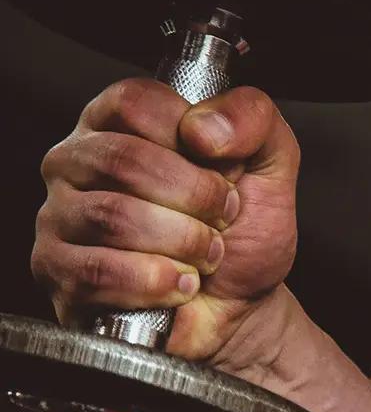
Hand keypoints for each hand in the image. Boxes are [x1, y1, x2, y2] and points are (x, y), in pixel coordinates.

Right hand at [32, 78, 300, 361]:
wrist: (240, 309)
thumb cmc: (243, 234)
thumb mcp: (270, 163)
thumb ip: (253, 117)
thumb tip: (203, 127)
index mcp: (120, 121)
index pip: (134, 102)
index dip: (191, 139)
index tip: (225, 171)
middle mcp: (79, 161)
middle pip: (123, 160)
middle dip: (194, 197)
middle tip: (222, 219)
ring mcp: (60, 216)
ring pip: (112, 217)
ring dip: (181, 243)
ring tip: (206, 255)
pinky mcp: (60, 272)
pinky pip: (99, 273)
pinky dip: (155, 283)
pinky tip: (180, 285)